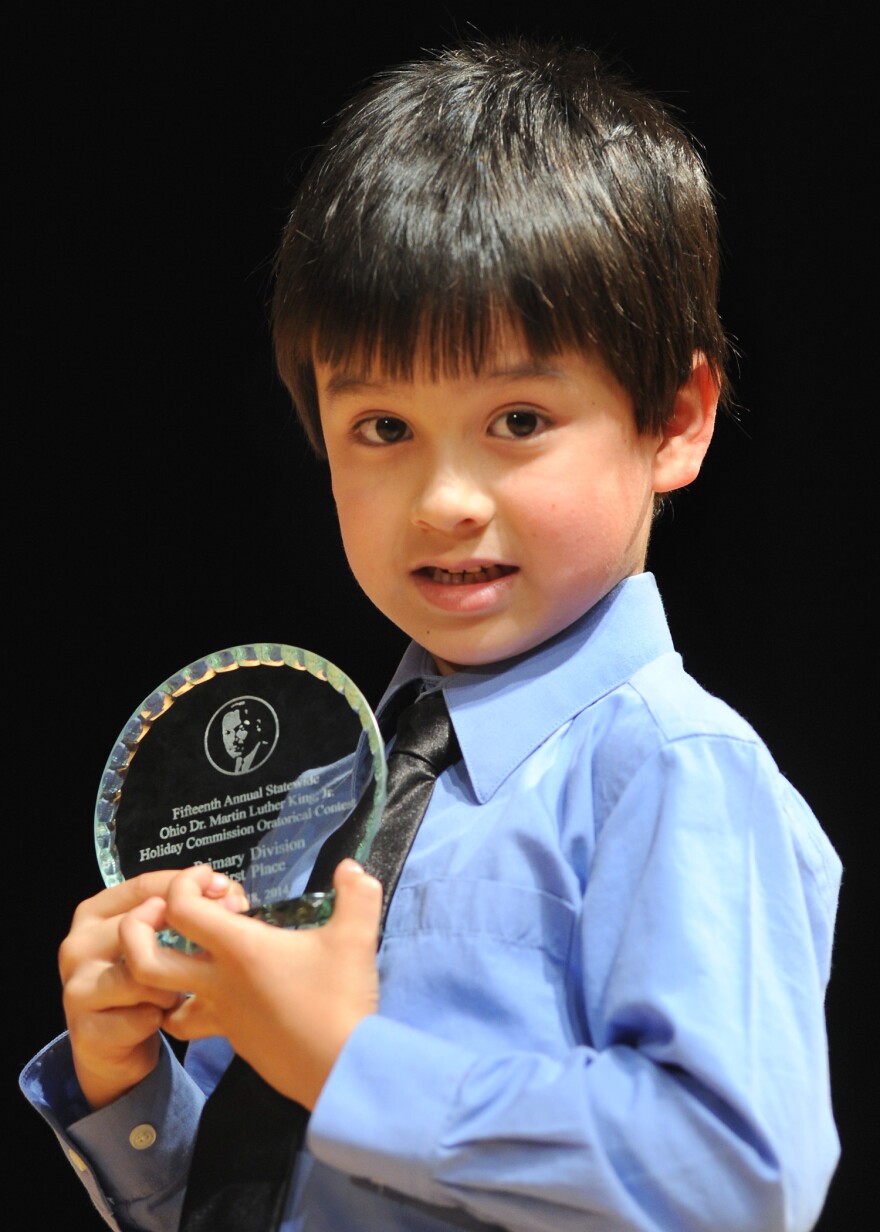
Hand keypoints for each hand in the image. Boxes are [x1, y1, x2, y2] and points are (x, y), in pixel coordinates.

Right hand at [59, 870, 246, 1109]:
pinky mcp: (86, 1031)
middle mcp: (78, 944)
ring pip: (141, 973)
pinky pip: (142, 1017)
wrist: (113, 1049)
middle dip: (188, 933)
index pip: (144, 886)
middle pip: (139, 927)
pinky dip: (160, 1019)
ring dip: (171, 985)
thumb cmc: (140, 985)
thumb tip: (228, 893)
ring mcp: (76, 988)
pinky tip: (161, 1019)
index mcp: (94, 913)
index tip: (227, 892)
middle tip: (219, 944)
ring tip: (177, 994)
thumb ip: (184, 909)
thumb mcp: (157, 939)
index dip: (190, 886)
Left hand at [119, 859, 382, 1109]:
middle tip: (163, 911)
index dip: (184, 884)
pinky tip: (213, 991)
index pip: (182, 908)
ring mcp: (220, 1015)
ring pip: (160, 998)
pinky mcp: (232, 1038)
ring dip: (156, 974)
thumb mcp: (356, 937)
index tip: (212, 878)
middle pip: (143, 959)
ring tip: (181, 952)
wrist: (342, 1069)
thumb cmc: (341, 999)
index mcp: (239, 948)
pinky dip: (188, 1003)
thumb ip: (357, 894)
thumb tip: (352, 867)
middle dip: (136, 928)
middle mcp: (218, 981)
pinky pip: (191, 1021)